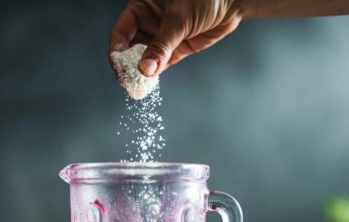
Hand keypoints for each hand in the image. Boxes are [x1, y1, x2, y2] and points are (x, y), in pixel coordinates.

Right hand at [109, 0, 242, 76]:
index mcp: (141, 7)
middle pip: (129, 48)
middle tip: (126, 82)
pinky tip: (149, 84)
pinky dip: (155, 74)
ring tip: (136, 87)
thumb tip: (145, 70)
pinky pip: (160, 64)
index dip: (116, 51)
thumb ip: (161, 45)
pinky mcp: (176, 49)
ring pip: (145, 59)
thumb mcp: (179, 19)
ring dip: (141, 73)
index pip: (121, 32)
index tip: (117, 68)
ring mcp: (162, 37)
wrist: (232, 1)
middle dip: (127, 66)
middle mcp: (148, 22)